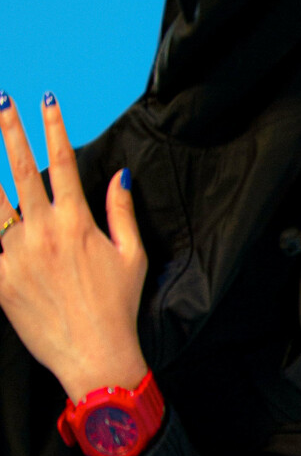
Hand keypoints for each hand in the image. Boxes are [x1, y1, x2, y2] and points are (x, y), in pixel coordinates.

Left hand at [0, 94, 147, 401]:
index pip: (63, 163)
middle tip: (0, 104)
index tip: (47, 99)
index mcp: (77, 224)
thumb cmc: (119, 308)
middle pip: (20, 172)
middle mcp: (43, 233)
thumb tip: (119, 175)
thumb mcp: (132, 256)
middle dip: (9, 133)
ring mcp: (16, 257)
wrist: (95, 356)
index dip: (54, 128)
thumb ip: (121, 211)